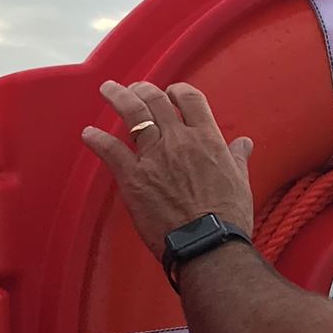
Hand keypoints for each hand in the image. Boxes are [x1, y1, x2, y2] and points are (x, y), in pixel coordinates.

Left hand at [82, 80, 255, 264]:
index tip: (171, 92)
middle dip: (143, 90)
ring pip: (132, 114)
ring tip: (108, 89)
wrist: (207, 243)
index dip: (178, 91)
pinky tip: (88, 134)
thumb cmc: (228, 216)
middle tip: (134, 89)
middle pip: (156, 100)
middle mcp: (178, 139)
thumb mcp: (240, 181)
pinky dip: (97, 139)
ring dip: (118, 97)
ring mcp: (154, 156)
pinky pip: (110, 150)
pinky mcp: (133, 177)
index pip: (190, 99)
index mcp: (206, 138)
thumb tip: (244, 143)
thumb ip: (236, 158)